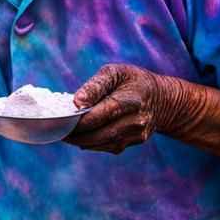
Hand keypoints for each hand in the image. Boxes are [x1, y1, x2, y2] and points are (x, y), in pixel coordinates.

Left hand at [66, 63, 181, 153]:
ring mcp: (136, 135)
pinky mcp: (134, 142)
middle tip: (56, 130)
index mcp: (130, 101)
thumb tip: (76, 103)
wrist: (163, 99)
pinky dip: (92, 144)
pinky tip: (81, 137)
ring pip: (102, 144)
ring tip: (64, 134)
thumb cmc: (133, 81)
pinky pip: (108, 147)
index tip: (58, 120)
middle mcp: (135, 122)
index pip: (98, 116)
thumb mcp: (116, 72)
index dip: (76, 121)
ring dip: (81, 141)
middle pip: (98, 134)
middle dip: (75, 134)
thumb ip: (95, 85)